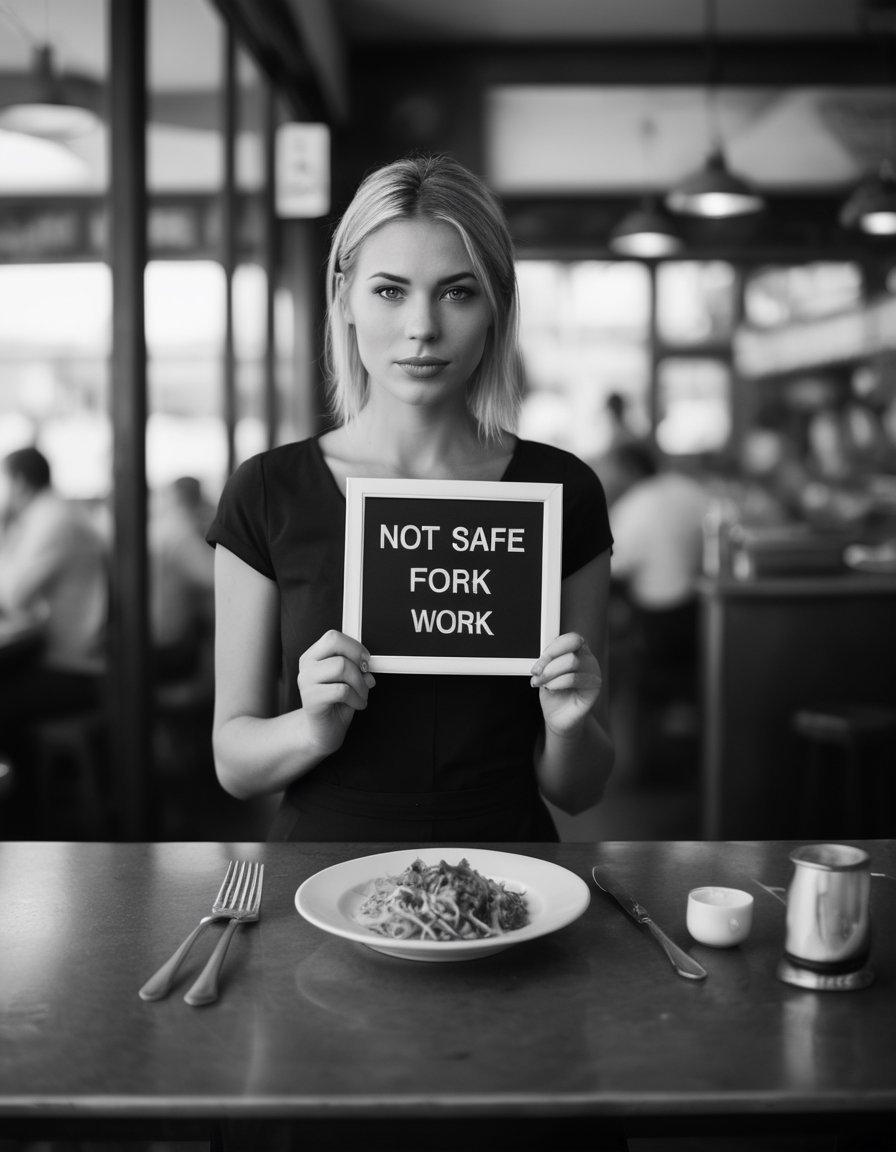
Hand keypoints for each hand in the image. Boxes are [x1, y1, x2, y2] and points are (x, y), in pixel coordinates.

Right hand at [297, 630, 375, 757]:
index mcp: (314, 656)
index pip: (333, 637)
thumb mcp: (349, 680)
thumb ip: (357, 668)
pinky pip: (342, 690)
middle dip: (358, 661)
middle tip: (365, 676)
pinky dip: (357, 698)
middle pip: (336, 646)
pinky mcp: (311, 699)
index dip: (354, 646)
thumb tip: (367, 667)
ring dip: (360, 683)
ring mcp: (306, 682)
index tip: (366, 659)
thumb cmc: (336, 703)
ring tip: (361, 695)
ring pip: (342, 667)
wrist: (323, 731)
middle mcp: (307, 666)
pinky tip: (357, 704)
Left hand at [530, 632, 602, 737]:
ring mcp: (594, 672)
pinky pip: (575, 678)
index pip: (571, 639)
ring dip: (551, 673)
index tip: (538, 665)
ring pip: (572, 662)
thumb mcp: (546, 672)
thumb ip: (548, 662)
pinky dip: (557, 683)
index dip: (552, 649)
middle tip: (537, 675)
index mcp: (577, 651)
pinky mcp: (595, 687)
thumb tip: (544, 659)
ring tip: (543, 684)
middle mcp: (588, 659)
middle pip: (571, 649)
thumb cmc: (553, 692)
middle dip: (548, 663)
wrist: (558, 716)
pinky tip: (551, 689)